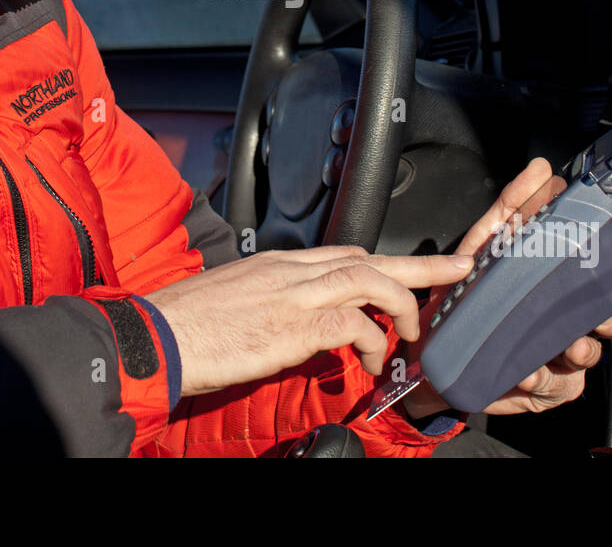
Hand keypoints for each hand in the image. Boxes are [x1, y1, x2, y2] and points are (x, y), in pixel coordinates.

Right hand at [144, 246, 471, 396]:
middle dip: (418, 264)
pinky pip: (352, 324)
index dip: (383, 262)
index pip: (343, 251)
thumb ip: (272, 300)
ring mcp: (292, 294)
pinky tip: (372, 360)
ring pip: (369, 278)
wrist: (154, 335)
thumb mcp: (235, 298)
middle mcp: (289, 269)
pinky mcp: (290, 325)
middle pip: (367, 256)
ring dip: (402, 303)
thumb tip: (295, 321)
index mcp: (277, 262)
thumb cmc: (186, 324)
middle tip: (457, 267)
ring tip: (413, 332)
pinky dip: (371, 340)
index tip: (410, 269)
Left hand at [400, 157, 611, 419]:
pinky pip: (557, 386)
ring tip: (565, 345)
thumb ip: (514, 204)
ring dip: (581, 349)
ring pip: (592, 353)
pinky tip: (527, 370)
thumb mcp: (487, 240)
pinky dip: (542, 378)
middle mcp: (570, 318)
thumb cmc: (468, 291)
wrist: (435, 347)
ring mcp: (562, 355)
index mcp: (563, 281)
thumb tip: (541, 170)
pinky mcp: (547, 387)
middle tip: (596, 311)